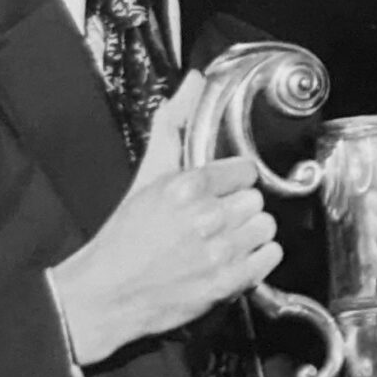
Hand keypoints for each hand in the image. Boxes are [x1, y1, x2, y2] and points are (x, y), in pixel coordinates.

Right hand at [51, 72, 281, 364]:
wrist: (106, 293)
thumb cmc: (125, 235)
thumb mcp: (147, 174)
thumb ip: (173, 124)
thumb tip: (193, 82)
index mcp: (188, 186)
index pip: (246, 171)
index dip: (232, 181)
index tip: (219, 191)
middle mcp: (207, 217)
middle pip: (256, 200)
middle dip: (237, 208)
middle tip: (215, 219)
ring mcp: (219, 252)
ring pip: (266, 227)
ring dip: (249, 234)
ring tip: (223, 240)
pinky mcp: (227, 283)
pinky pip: (270, 257)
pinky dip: (258, 259)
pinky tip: (234, 258)